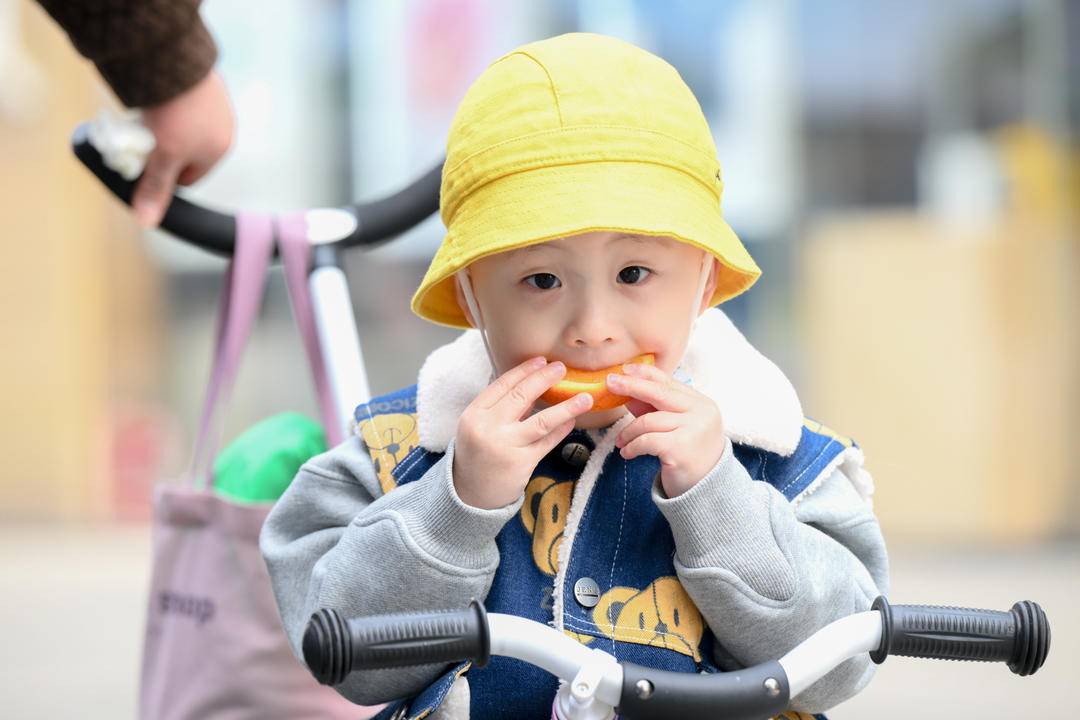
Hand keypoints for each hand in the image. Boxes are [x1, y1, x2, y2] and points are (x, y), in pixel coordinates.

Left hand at [132, 70, 233, 227]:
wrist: (176, 64)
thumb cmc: (175, 116)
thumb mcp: (162, 158)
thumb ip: (156, 189)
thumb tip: (147, 223)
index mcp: (219, 151)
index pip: (190, 178)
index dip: (165, 176)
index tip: (146, 168)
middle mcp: (224, 129)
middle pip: (188, 153)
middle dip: (166, 152)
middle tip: (142, 142)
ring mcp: (217, 104)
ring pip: (185, 128)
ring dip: (167, 128)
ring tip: (147, 119)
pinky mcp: (204, 83)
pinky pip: (185, 104)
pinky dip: (170, 106)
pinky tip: (155, 100)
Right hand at [453, 357, 594, 508]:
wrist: (469, 493)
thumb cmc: (477, 453)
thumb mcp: (477, 426)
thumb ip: (499, 407)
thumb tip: (531, 383)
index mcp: (474, 414)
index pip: (502, 384)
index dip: (524, 370)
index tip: (541, 360)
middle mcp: (488, 428)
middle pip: (521, 397)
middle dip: (544, 379)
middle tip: (561, 368)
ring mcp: (506, 447)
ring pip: (541, 421)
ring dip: (566, 407)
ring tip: (585, 397)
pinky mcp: (521, 463)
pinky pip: (547, 442)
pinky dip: (561, 430)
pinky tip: (573, 420)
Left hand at [607, 362, 725, 497]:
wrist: (706, 489)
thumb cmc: (689, 455)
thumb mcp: (675, 427)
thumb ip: (655, 410)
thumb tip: (628, 394)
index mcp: (701, 403)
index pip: (669, 381)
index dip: (644, 374)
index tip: (623, 370)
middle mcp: (701, 413)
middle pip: (659, 393)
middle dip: (631, 387)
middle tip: (610, 384)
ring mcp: (693, 430)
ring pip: (648, 420)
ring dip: (628, 431)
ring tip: (620, 442)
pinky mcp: (681, 449)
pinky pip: (646, 441)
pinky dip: (632, 446)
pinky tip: (627, 453)